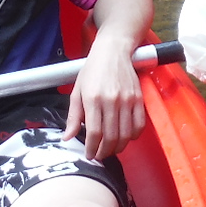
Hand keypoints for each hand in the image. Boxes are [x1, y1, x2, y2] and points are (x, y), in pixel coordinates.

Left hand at [63, 39, 146, 159]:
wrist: (113, 51)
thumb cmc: (92, 70)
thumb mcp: (76, 91)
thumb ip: (73, 116)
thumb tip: (67, 138)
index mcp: (93, 99)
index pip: (94, 132)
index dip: (92, 149)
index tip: (89, 155)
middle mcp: (111, 100)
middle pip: (111, 137)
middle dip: (104, 152)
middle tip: (99, 155)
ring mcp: (127, 100)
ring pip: (125, 134)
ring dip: (118, 147)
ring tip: (110, 149)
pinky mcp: (139, 98)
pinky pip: (139, 125)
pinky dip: (133, 136)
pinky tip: (125, 138)